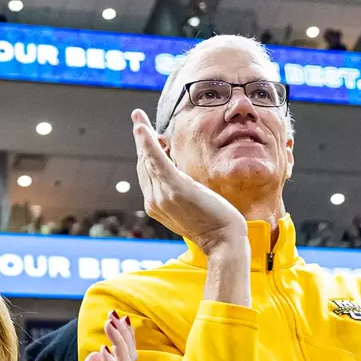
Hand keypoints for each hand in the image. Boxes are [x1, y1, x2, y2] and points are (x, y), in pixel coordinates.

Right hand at [132, 109, 246, 253]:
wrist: (223, 242)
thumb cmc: (214, 226)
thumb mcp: (192, 206)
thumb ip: (181, 192)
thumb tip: (180, 176)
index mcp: (157, 206)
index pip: (148, 174)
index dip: (145, 152)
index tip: (145, 134)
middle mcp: (154, 202)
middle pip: (144, 164)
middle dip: (141, 140)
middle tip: (138, 118)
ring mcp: (163, 196)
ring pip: (148, 160)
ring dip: (142, 136)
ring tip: (138, 117)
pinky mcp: (175, 188)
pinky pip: (157, 161)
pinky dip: (148, 143)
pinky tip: (143, 128)